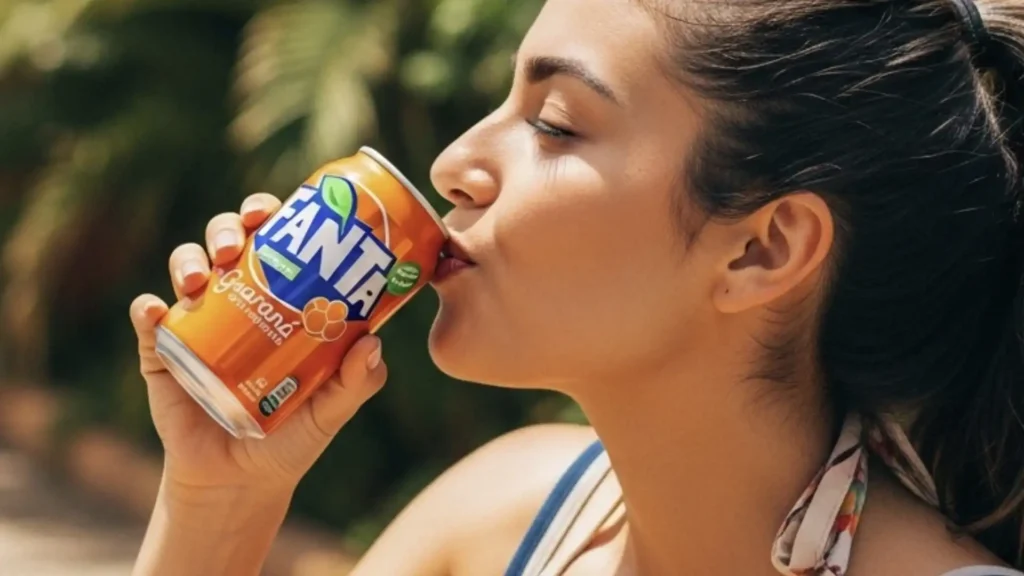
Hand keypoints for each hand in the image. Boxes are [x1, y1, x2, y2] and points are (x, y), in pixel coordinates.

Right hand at [130, 193, 387, 496]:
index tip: (274, 211)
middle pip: (226, 240)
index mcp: (277, 297)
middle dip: (227, 228)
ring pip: (185, 267)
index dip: (270, 214)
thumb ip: (356, 382)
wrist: (241, 482)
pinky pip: (148, 321)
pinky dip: (148, 311)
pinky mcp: (161, 353)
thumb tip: (373, 343)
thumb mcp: (330, 410)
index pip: (272, 240)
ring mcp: (196, 321)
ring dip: (187, 261)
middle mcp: (235, 298)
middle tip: (236, 246)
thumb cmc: (292, 436)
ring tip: (200, 280)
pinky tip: (157, 311)